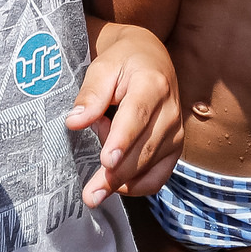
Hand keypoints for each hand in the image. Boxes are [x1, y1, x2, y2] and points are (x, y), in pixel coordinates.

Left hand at [70, 21, 182, 205]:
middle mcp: (170, 110)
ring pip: (149, 167)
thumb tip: (74, 122)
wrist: (150, 58)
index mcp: (152, 84)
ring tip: (99, 163)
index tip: (106, 161)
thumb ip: (90, 94)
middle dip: (116, 175)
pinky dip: (137, 186)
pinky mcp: (175, 147)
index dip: (122, 141)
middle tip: (90, 193)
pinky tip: (116, 184)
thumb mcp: (102, 68)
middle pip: (143, 149)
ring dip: (121, 177)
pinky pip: (158, 177)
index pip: (137, 116)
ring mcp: (176, 131)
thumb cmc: (123, 63)